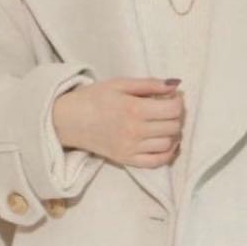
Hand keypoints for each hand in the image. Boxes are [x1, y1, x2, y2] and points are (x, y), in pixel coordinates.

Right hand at [52, 77, 184, 167]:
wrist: (68, 120)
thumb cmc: (93, 98)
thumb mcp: (120, 84)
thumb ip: (149, 84)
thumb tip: (176, 84)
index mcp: (134, 109)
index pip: (173, 110)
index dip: (178, 102)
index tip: (172, 97)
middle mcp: (135, 131)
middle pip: (174, 126)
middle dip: (176, 115)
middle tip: (167, 108)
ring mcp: (131, 148)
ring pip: (169, 143)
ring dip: (173, 132)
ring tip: (164, 123)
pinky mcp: (127, 160)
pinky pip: (157, 161)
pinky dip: (168, 153)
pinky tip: (166, 142)